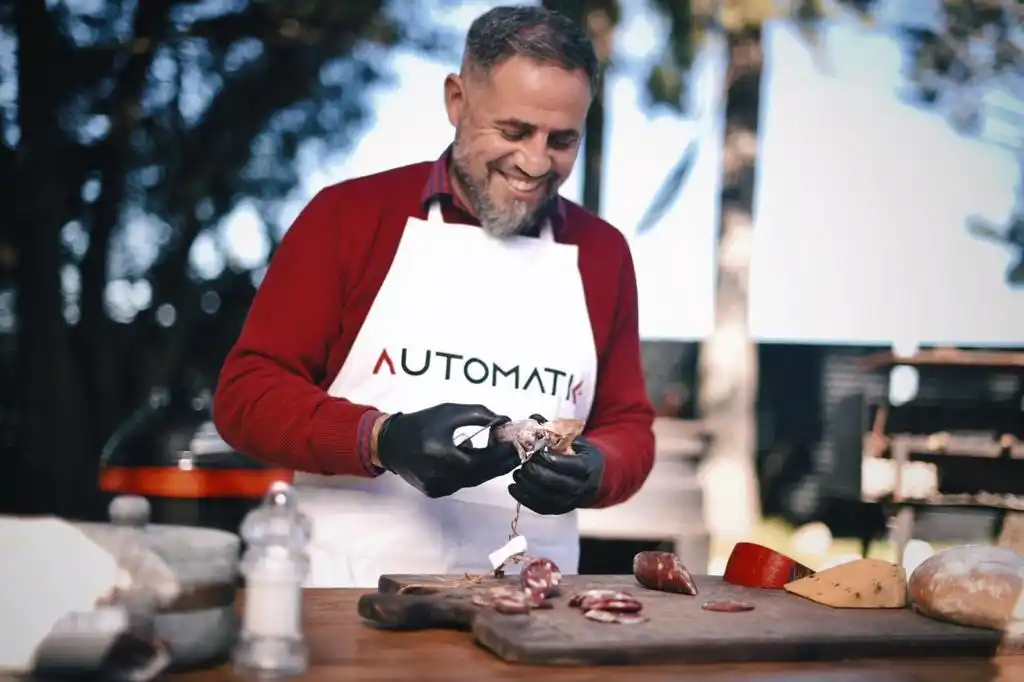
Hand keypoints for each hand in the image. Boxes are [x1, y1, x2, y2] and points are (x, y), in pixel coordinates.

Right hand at [376, 403, 520, 498]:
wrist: (389, 443)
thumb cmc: (420, 423)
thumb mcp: (449, 412)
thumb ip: (478, 415)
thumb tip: (504, 420)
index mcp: (443, 454)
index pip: (483, 459)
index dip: (503, 453)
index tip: (518, 444)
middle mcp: (441, 476)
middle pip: (482, 474)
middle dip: (501, 463)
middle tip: (517, 452)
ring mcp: (439, 487)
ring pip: (474, 480)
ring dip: (490, 469)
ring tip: (504, 456)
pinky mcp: (436, 492)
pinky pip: (462, 483)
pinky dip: (474, 472)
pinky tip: (481, 461)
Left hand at [508, 417, 603, 514]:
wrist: (595, 478)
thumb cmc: (581, 454)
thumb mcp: (575, 440)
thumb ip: (555, 430)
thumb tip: (534, 417)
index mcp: (588, 466)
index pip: (569, 465)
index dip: (550, 460)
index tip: (536, 453)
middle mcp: (581, 487)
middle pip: (555, 483)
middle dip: (536, 473)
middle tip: (524, 463)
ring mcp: (571, 501)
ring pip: (547, 498)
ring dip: (528, 486)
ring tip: (517, 474)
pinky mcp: (560, 509)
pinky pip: (541, 508)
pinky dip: (525, 499)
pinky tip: (514, 488)